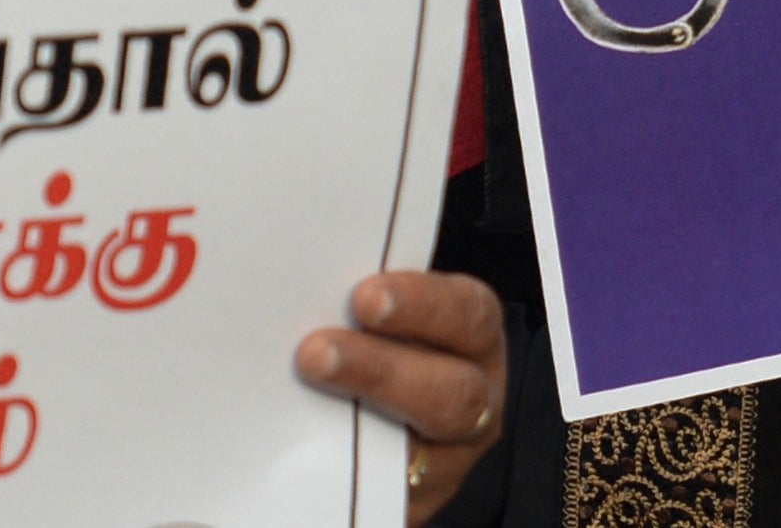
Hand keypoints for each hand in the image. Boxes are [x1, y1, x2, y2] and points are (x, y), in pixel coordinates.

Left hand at [297, 271, 507, 526]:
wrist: (361, 416)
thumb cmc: (372, 342)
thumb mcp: (382, 314)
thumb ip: (361, 300)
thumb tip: (304, 279)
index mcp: (474, 340)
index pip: (469, 315)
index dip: (422, 305)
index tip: (365, 296)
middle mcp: (475, 402)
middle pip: (450, 394)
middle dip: (381, 372)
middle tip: (316, 352)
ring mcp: (446, 460)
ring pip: (421, 454)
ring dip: (358, 425)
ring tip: (305, 398)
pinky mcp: (411, 502)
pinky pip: (382, 495)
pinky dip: (344, 474)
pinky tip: (305, 452)